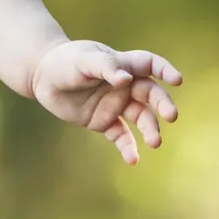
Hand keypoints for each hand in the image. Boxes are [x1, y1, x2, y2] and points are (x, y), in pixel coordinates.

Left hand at [30, 40, 181, 164]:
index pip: (149, 64)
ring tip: (155, 143)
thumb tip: (126, 79)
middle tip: (171, 116)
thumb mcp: (83, 59)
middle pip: (151, 94)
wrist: (42, 76)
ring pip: (141, 117)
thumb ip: (106, 67)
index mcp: (121, 64)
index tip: (177, 80)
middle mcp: (123, 86)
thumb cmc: (65, 61)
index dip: (165, 70)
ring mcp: (115, 104)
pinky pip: (121, 136)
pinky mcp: (104, 122)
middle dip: (163, 104)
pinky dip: (128, 147)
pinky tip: (133, 159)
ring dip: (150, 129)